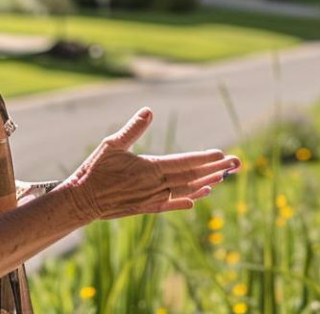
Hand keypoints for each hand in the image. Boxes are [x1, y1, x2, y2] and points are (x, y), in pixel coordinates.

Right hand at [57, 108, 239, 220]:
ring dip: (207, 182)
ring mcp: (153, 199)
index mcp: (149, 168)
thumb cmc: (95, 170)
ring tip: (224, 176)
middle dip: (215, 168)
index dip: (204, 158)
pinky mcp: (148, 208)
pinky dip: (189, 199)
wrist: (82, 201)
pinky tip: (202, 195)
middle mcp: (156, 185)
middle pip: (192, 176)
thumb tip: (148, 111)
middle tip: (236, 162)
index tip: (221, 154)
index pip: (184, 162)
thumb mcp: (112, 145)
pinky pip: (174, 204)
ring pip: (187, 190)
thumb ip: (133, 129)